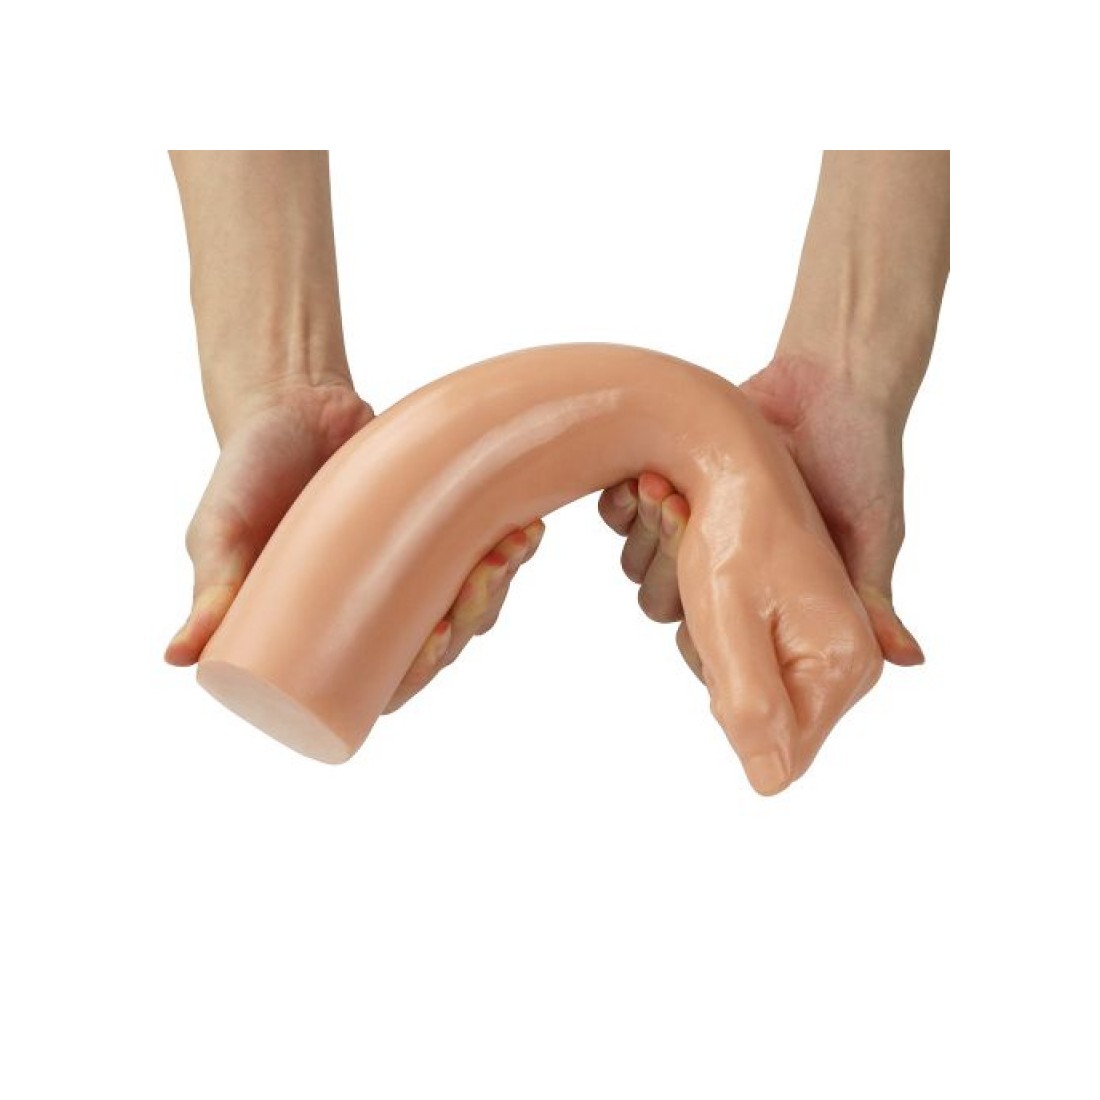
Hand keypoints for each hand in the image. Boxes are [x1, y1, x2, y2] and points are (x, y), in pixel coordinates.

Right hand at [164, 380, 544, 712]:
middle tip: (480, 580)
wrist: (289, 400)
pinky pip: (488, 550)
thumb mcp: (222, 531)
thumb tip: (178, 660)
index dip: (419, 676)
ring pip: (473, 603)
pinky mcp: (440, 527)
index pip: (381, 683)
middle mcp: (375, 607)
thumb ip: (212, 590)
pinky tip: (528, 527)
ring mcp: (413, 569)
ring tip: (512, 545)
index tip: (435, 643)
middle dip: (471, 620)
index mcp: (326, 628)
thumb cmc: (248, 470)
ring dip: (500, 585)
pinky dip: (514, 545)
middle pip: (440, 644)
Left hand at [598, 352, 923, 687]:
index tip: (710, 588)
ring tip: (665, 487)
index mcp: (771, 598)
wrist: (828, 379)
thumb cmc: (859, 457)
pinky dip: (624, 505)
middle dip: (673, 564)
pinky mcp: (665, 490)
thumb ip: (874, 597)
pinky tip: (642, 479)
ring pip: (640, 567)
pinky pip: (620, 519)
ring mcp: (694, 532)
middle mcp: (729, 573)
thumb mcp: (872, 533)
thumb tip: (910, 661)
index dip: (708, 632)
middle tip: (684, 514)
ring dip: (648, 530)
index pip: (723, 648)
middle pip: (669, 608)